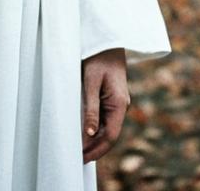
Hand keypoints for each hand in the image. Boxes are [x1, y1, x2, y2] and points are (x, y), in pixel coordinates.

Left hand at [81, 47, 129, 163]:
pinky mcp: (112, 97)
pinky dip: (97, 128)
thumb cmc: (98, 58)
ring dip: (96, 139)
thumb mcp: (91, 82)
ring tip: (80, 149)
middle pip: (110, 134)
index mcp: (119, 103)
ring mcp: (117, 102)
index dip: (97, 149)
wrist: (106, 41)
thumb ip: (91, 108)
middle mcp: (121, 106)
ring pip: (108, 127)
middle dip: (96, 148)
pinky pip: (106, 118)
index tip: (83, 158)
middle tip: (79, 158)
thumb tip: (90, 133)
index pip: (111, 135)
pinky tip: (86, 133)